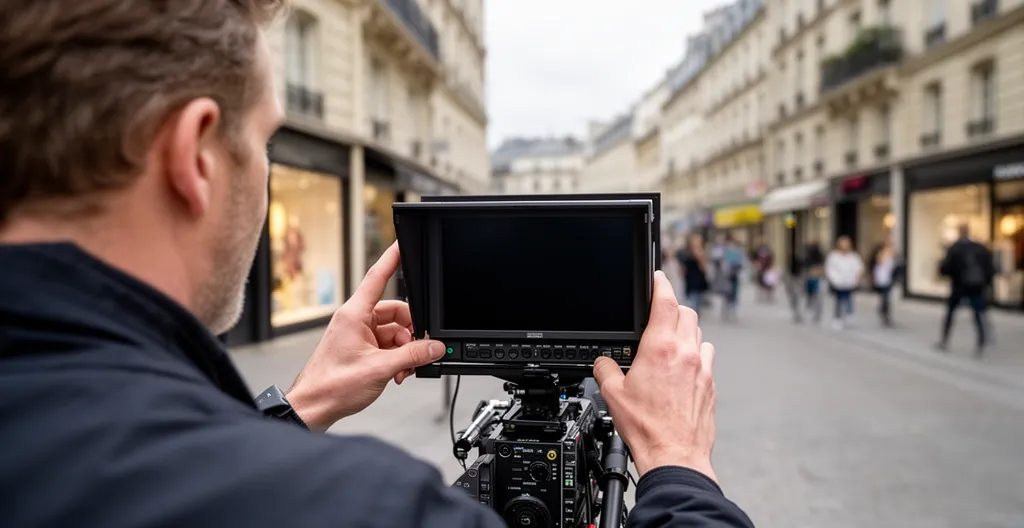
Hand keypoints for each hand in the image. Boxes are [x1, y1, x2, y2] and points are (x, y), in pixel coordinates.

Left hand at [285, 242, 445, 430]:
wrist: (314, 407)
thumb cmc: (331, 385)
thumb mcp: (380, 369)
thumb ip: (412, 356)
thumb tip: (434, 347)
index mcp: (355, 315)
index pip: (377, 277)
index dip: (391, 258)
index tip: (401, 244)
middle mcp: (355, 321)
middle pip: (395, 312)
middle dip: (411, 332)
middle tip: (419, 349)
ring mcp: (357, 335)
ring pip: (393, 332)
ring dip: (404, 350)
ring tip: (403, 370)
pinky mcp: (359, 349)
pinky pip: (386, 345)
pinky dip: (396, 358)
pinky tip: (396, 373)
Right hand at [593, 270, 718, 482]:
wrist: (674, 455)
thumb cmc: (647, 428)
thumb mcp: (613, 395)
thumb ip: (605, 369)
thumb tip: (603, 363)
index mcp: (659, 349)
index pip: (665, 301)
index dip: (661, 284)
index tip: (657, 277)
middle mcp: (685, 353)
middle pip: (686, 313)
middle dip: (672, 308)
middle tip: (658, 315)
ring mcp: (702, 368)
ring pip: (698, 334)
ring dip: (684, 331)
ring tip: (669, 343)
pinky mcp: (710, 384)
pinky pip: (707, 357)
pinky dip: (696, 354)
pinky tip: (683, 367)